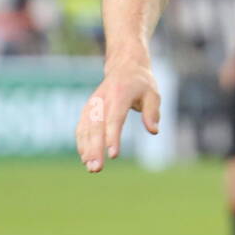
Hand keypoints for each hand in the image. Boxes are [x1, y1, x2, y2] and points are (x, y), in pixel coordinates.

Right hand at [76, 57, 160, 172]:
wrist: (124, 66)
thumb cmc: (141, 83)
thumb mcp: (153, 93)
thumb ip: (153, 112)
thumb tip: (153, 131)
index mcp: (120, 94)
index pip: (114, 119)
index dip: (112, 137)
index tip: (113, 155)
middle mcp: (102, 99)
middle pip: (96, 126)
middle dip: (95, 148)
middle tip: (97, 168)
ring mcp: (93, 104)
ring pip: (85, 128)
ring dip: (86, 148)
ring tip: (91, 167)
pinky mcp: (88, 109)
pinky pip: (81, 127)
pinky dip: (81, 142)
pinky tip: (85, 158)